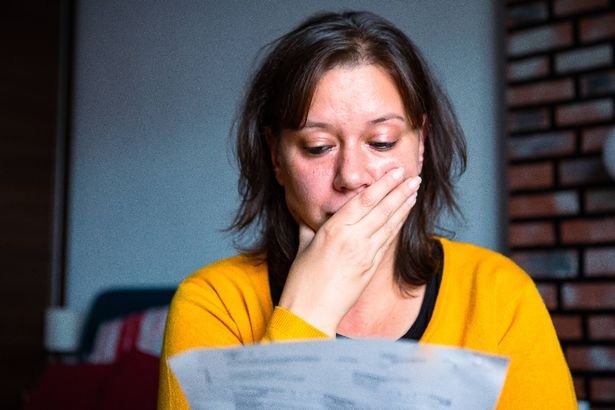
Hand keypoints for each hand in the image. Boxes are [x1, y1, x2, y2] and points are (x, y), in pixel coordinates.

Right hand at [278, 168, 420, 334]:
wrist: (311, 312)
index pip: (363, 201)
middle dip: (399, 191)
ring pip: (389, 225)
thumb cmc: (302, 282)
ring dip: (403, 206)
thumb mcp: (303, 246)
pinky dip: (397, 226)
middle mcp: (352, 239)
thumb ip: (310, 228)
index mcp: (333, 230)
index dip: (382, 185)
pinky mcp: (370, 268)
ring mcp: (364, 254)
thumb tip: (310, 217)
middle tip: (413, 177)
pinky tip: (404, 216)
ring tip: (414, 192)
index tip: (394, 172)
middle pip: (381, 210)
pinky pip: (387, 242)